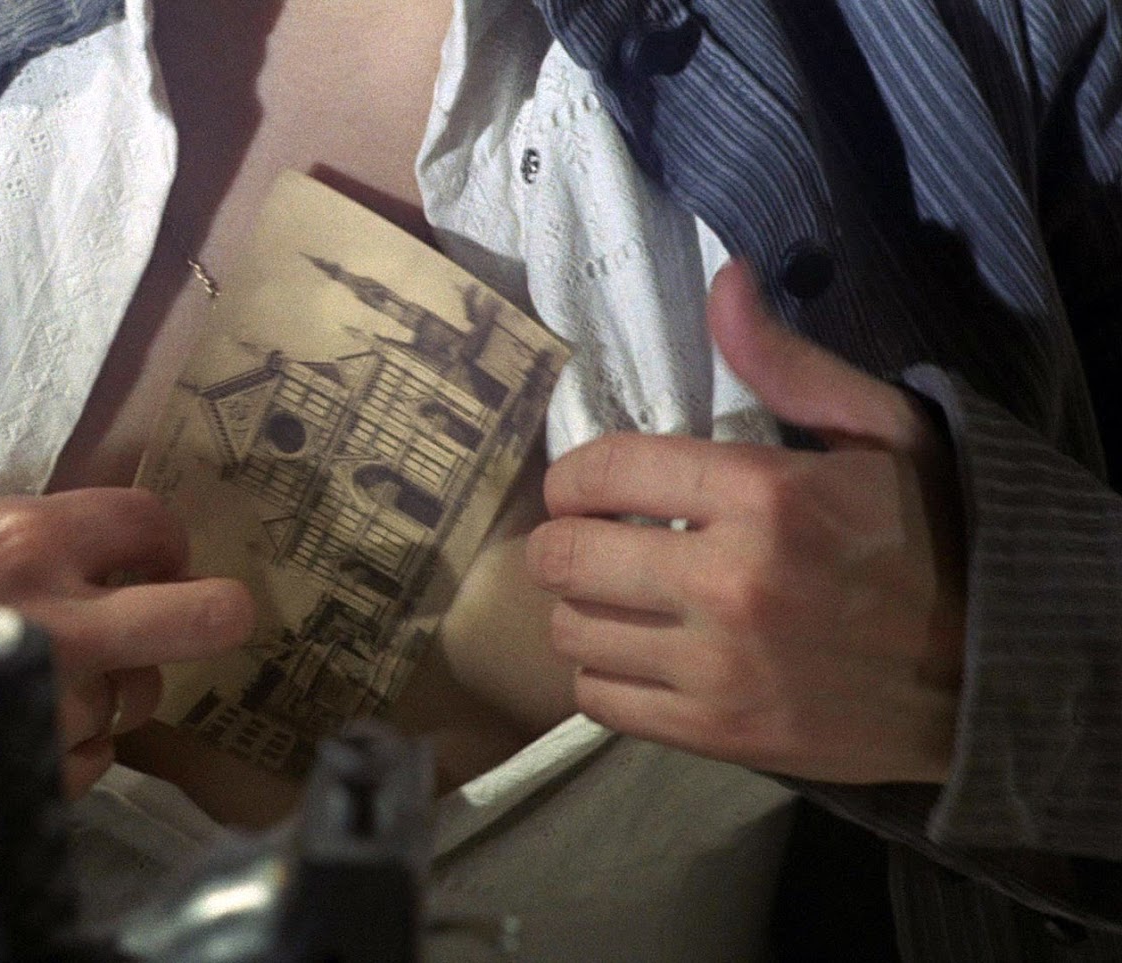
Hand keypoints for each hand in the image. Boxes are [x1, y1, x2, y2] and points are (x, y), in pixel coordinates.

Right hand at [0, 487, 253, 823]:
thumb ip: (41, 535)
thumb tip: (116, 554)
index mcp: (28, 540)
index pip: (151, 525)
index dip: (165, 539)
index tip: (159, 555)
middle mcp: (53, 619)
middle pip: (196, 619)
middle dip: (219, 611)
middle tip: (222, 612)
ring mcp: (43, 703)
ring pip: (138, 694)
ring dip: (117, 682)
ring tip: (66, 673)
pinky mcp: (20, 769)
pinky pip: (95, 757)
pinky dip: (76, 742)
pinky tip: (35, 722)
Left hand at [526, 262, 965, 783]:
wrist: (988, 678)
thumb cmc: (929, 541)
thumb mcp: (882, 432)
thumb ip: (787, 363)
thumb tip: (724, 279)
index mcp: (764, 494)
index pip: (604, 470)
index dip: (570, 477)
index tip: (578, 487)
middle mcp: (729, 581)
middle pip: (565, 558)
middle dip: (560, 543)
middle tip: (583, 543)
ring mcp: (718, 667)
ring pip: (572, 632)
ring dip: (579, 610)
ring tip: (612, 599)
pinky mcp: (716, 734)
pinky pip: (599, 702)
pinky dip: (601, 677)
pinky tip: (634, 655)